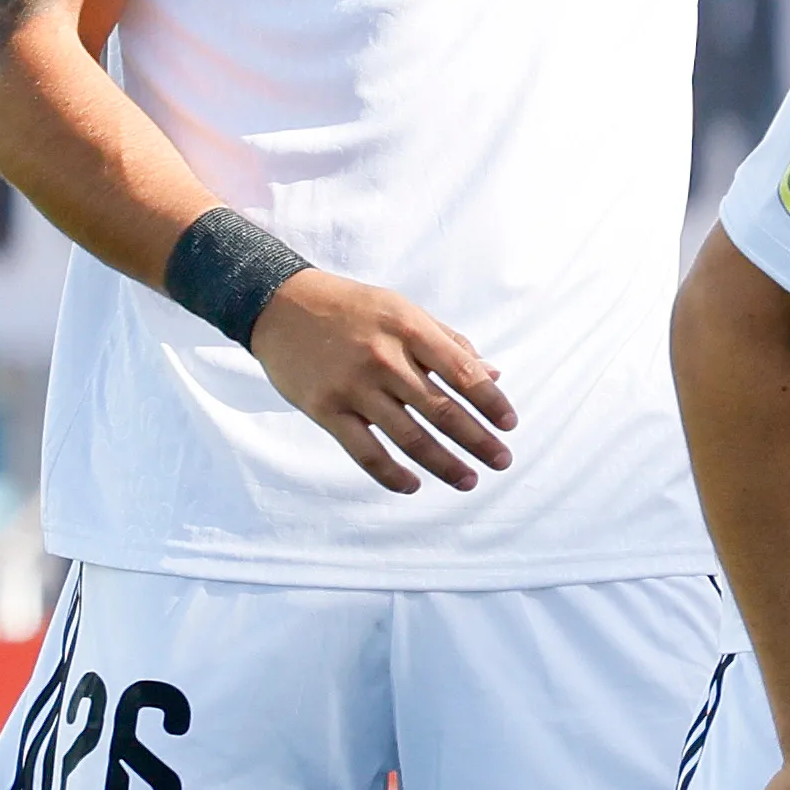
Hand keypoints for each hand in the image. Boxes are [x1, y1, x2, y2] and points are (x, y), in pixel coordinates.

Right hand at [245, 269, 519, 492]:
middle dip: (479, 441)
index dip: (492, 402)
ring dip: (444, 464)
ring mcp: (354, 386)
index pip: (464, 373)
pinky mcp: (325, 409)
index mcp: (410, 330)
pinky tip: (413, 485)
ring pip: (409, 437)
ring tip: (469, 480)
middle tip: (503, 461)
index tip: (510, 424)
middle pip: (442, 411)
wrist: (279, 304)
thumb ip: (449, 342)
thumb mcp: (403, 310)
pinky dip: (391, 473)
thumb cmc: (353, 308)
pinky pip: (364, 451)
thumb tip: (494, 375)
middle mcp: (385, 359)